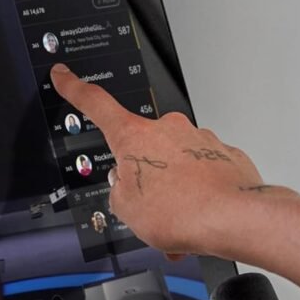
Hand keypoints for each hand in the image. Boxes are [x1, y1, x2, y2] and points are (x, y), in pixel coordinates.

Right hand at [50, 64, 283, 255]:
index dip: (75, 88)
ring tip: (179, 223)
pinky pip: (202, 175)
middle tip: (150, 207)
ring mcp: (199, 140)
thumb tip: (128, 186)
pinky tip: (201, 217)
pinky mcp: (224, 155)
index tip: (65, 76)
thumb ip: (119, 191)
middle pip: (143, 149)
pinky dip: (199, 196)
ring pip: (176, 166)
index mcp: (134, 136)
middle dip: (144, 177)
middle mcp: (168, 129)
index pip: (96, 104)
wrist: (234, 219)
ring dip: (174, 193)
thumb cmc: (184, 212)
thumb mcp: (126, 209)